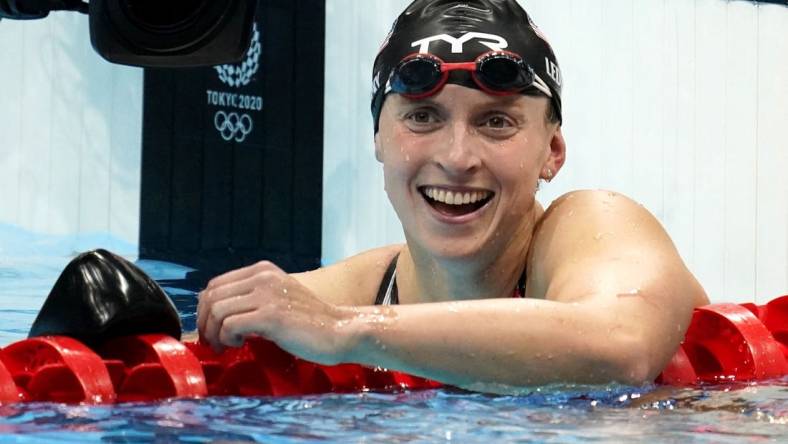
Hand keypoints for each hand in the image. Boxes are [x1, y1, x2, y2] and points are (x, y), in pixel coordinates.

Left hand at [197, 261, 352, 363]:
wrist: (339, 331)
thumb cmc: (308, 322)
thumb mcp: (277, 299)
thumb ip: (251, 298)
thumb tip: (212, 311)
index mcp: (262, 271)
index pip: (215, 285)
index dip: (204, 310)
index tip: (210, 329)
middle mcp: (263, 277)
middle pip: (211, 297)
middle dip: (205, 323)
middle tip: (213, 342)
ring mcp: (267, 295)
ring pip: (217, 311)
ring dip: (214, 334)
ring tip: (226, 346)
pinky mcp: (271, 316)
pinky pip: (230, 325)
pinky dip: (227, 339)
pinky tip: (240, 345)